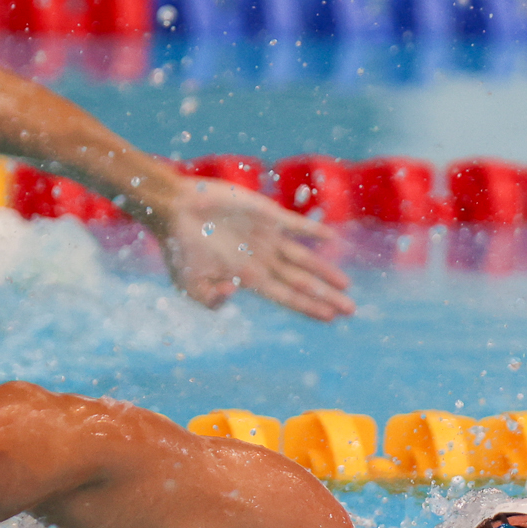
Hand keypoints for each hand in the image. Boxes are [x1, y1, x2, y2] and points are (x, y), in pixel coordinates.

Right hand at [155, 177, 354, 320]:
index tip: (331, 318)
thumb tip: (233, 296)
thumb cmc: (178, 249)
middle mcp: (264, 261)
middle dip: (326, 296)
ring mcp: (267, 238)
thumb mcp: (189, 284)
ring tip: (346, 285)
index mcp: (249, 279)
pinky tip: (332, 240)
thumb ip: (209, 300)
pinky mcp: (266, 215)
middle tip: (351, 310)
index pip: (287, 297)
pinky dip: (313, 231)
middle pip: (302, 282)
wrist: (175, 209)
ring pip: (304, 258)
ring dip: (326, 271)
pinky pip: (296, 225)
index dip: (309, 308)